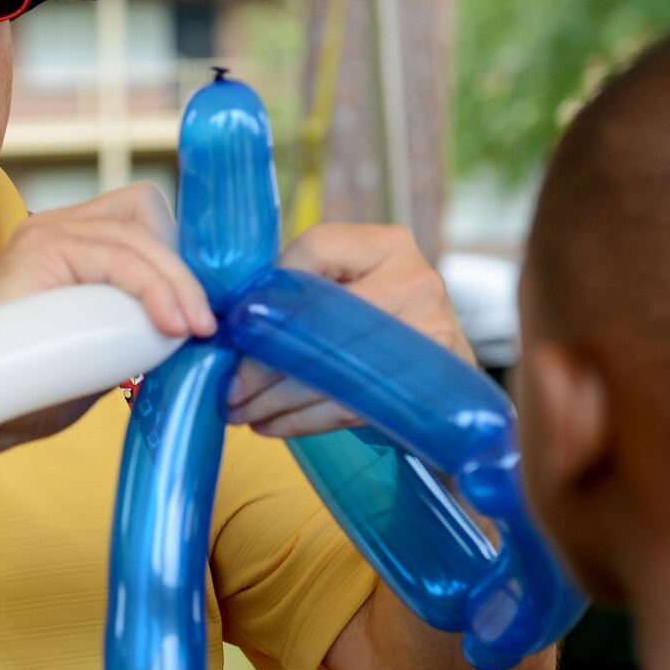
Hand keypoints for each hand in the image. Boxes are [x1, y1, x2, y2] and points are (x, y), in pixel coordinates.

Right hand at [0, 183, 217, 338]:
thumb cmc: (29, 391)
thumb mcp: (103, 352)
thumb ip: (137, 327)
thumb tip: (192, 327)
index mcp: (74, 246)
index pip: (145, 222)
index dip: (178, 260)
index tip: (202, 312)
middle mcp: (60, 227)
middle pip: (147, 220)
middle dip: (186, 274)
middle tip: (206, 327)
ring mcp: (48, 231)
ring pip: (139, 235)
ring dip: (176, 284)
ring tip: (191, 330)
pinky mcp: (42, 246)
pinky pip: (119, 255)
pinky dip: (153, 288)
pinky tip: (168, 325)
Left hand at [228, 224, 472, 438]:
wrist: (447, 389)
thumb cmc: (380, 331)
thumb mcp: (349, 290)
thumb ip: (298, 291)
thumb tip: (222, 324)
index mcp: (388, 244)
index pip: (312, 251)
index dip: (265, 295)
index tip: (229, 332)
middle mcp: (416, 280)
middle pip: (317, 319)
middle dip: (258, 363)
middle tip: (223, 390)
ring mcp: (430, 333)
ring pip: (328, 368)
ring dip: (271, 399)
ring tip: (237, 413)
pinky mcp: (430, 384)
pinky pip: (349, 405)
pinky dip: (299, 420)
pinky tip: (269, 425)